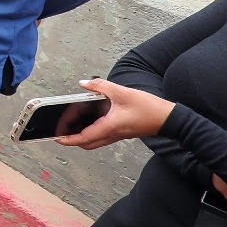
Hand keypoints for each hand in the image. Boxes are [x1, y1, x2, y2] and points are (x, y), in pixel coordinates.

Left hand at [56, 79, 175, 149]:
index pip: (84, 137)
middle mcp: (113, 134)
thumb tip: (84, 84)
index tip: (57, 137)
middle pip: (88, 143)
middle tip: (61, 130)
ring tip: (72, 124)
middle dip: (73, 139)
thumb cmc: (149, 108)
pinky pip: (103, 136)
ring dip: (82, 135)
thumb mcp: (123, 93)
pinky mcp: (123, 132)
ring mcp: (118, 135)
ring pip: (95, 141)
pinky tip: (91, 119)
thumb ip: (101, 86)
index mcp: (110, 127)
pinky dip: (93, 131)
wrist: (170, 119)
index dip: (69, 139)